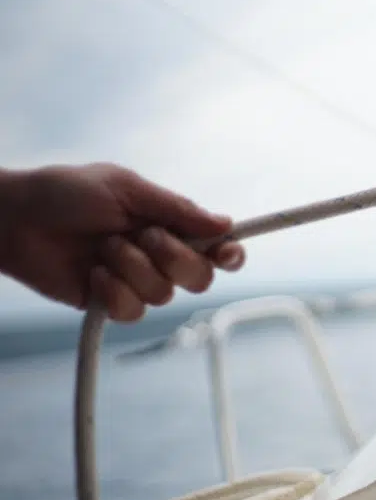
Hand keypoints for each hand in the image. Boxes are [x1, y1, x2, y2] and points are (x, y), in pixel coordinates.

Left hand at [0, 163, 244, 321]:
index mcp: (171, 225)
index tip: (226, 252)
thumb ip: (176, 208)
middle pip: (200, 277)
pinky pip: (132, 311)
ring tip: (102, 248)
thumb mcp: (125, 188)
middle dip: (175, 258)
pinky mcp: (111, 303)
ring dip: (132, 267)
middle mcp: (160, 256)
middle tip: (144, 235)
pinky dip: (113, 291)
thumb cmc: (66, 193)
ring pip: (164, 294)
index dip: (231, 254)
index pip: (218, 247)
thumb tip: (224, 224)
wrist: (14, 219)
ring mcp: (137, 281)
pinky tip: (93, 273)